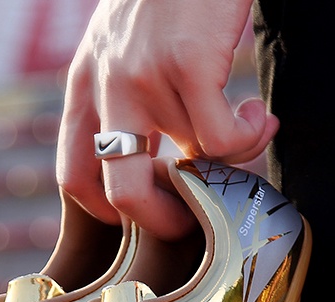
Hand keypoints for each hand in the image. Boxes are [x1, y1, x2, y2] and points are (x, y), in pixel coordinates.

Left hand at [56, 0, 277, 240]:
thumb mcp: (127, 48)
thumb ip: (131, 103)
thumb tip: (173, 164)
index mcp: (84, 83)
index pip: (73, 173)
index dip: (107, 210)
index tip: (145, 210)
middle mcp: (105, 83)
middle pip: (117, 191)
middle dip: (161, 221)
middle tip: (194, 220)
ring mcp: (142, 75)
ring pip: (190, 160)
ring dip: (232, 157)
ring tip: (251, 127)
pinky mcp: (185, 64)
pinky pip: (221, 140)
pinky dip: (250, 138)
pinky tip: (260, 116)